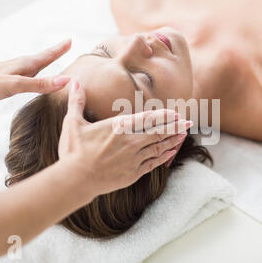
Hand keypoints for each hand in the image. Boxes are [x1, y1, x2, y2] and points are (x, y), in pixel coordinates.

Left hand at [0, 39, 71, 106]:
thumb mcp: (17, 86)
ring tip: (51, 60)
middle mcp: (20, 66)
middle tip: (65, 46)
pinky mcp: (5, 81)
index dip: (59, 49)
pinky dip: (34, 74)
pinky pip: (26, 75)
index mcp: (25, 65)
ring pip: (33, 66)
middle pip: (42, 58)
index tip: (70, 40)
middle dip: (55, 52)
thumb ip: (41, 84)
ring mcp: (12, 73)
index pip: (47, 55)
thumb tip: (66, 80)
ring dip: (44, 62)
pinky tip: (30, 79)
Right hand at [58, 81, 190, 196]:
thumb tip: (74, 82)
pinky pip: (153, 163)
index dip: (164, 116)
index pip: (148, 118)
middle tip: (188, 122)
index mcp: (119, 127)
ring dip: (173, 140)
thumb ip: (77, 101)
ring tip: (184, 134)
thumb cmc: (73, 151)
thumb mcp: (72, 123)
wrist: (74, 180)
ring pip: (159, 147)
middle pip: (159, 132)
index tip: (176, 113)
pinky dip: (164, 156)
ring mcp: (133, 158)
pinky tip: (171, 152)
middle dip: (175, 126)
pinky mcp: (133, 173)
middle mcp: (130, 142)